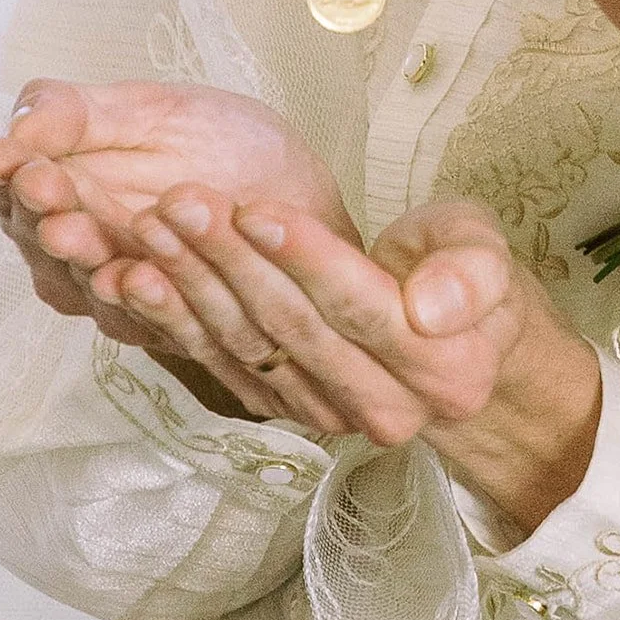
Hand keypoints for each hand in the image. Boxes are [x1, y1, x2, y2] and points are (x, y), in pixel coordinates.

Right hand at [0, 78, 357, 374]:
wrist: (301, 197)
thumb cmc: (224, 146)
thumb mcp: (151, 109)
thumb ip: (82, 113)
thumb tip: (18, 119)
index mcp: (62, 184)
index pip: (10, 183)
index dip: (4, 172)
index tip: (7, 155)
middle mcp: (75, 245)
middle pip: (37, 233)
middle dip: (37, 209)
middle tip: (40, 186)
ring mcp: (114, 288)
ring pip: (81, 279)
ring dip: (75, 254)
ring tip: (67, 229)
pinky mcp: (162, 326)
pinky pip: (142, 316)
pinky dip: (133, 298)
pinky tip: (125, 275)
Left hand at [100, 184, 602, 526]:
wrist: (451, 343)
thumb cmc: (460, 272)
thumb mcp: (484, 250)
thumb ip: (469, 272)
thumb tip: (427, 309)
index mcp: (445, 370)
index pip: (358, 307)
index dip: (302, 256)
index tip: (251, 206)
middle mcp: (386, 409)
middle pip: (292, 327)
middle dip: (229, 260)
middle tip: (180, 201)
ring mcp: (329, 418)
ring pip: (248, 347)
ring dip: (191, 287)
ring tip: (150, 228)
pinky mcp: (283, 411)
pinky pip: (221, 365)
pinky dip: (175, 323)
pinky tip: (135, 280)